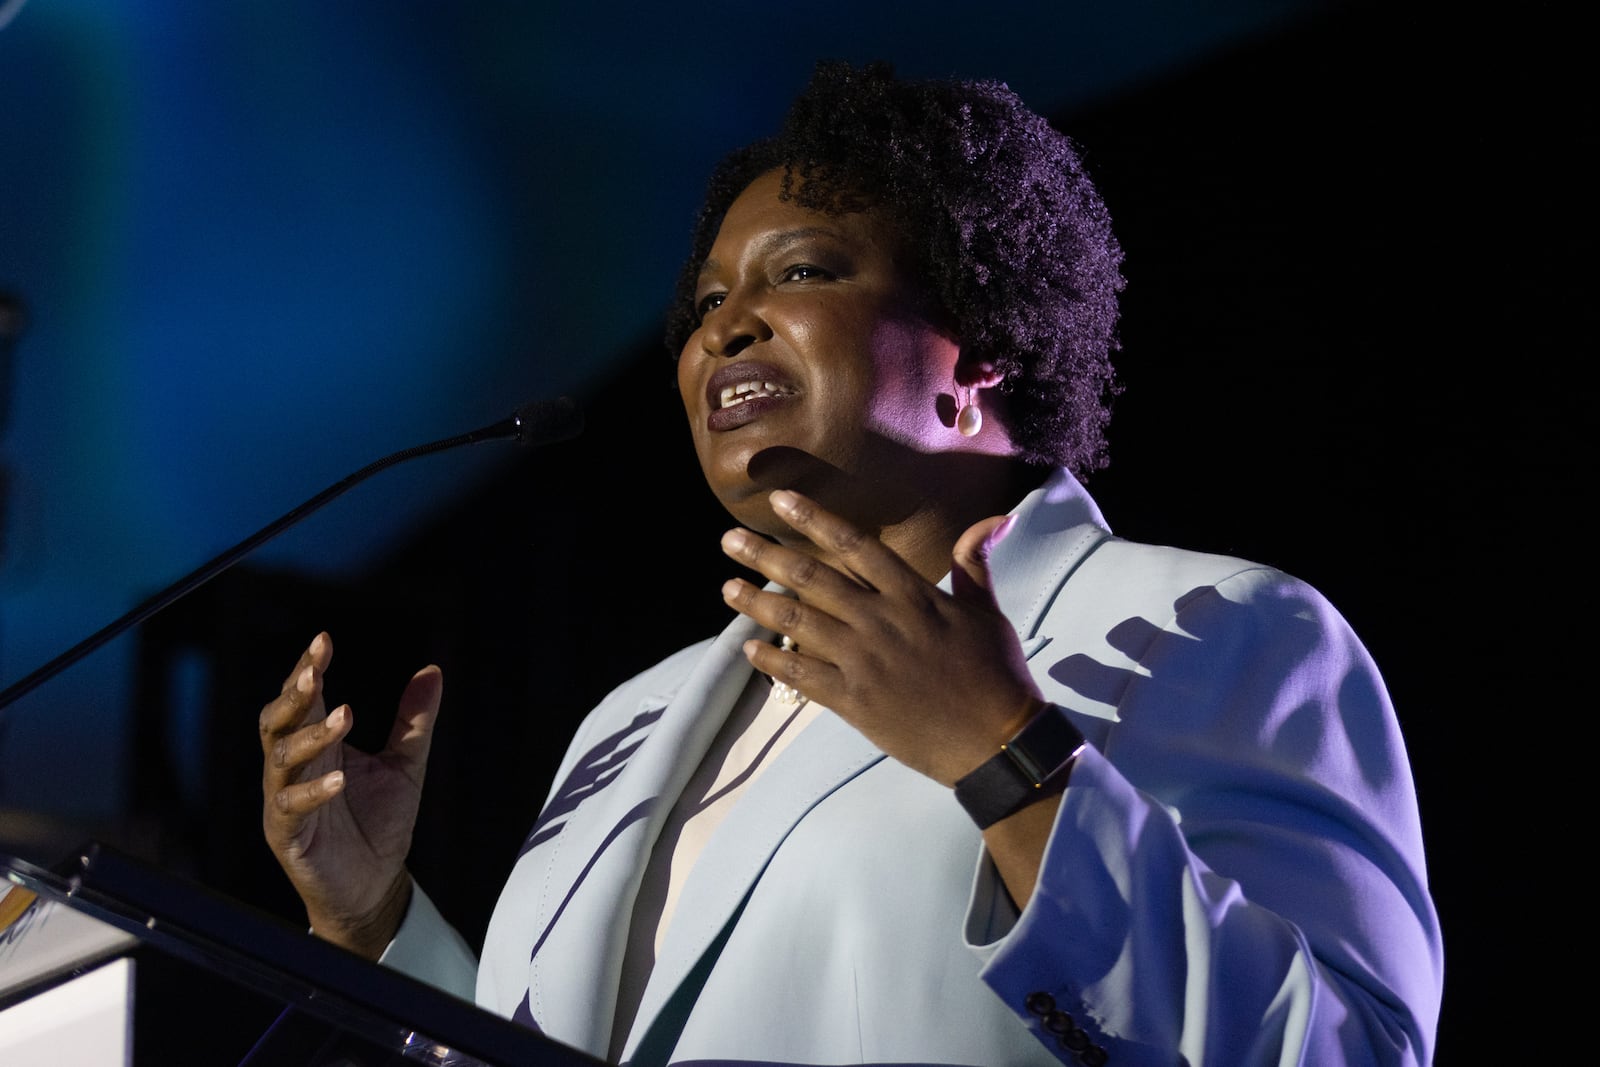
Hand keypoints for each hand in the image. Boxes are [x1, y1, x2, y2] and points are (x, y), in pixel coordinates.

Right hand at [258, 632, 441, 958]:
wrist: (374, 886)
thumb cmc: (380, 823)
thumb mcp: (405, 764)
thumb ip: (413, 720)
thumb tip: (432, 670)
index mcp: (317, 746)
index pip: (303, 699)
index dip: (307, 668)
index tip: (323, 640)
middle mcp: (294, 769)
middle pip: (278, 720)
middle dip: (294, 693)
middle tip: (314, 669)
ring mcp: (286, 802)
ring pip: (282, 759)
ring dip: (311, 735)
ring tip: (345, 714)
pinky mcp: (290, 836)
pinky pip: (292, 808)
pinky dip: (314, 790)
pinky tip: (339, 777)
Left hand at [719, 489, 1043, 785]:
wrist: (994, 741)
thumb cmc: (996, 674)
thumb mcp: (989, 612)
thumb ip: (974, 564)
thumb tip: (993, 519)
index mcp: (913, 595)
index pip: (854, 545)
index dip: (814, 519)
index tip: (779, 500)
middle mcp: (881, 620)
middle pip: (813, 578)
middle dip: (766, 556)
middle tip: (729, 540)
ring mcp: (863, 660)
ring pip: (798, 622)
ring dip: (758, 603)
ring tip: (727, 588)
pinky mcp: (852, 700)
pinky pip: (801, 674)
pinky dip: (773, 660)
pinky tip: (748, 650)